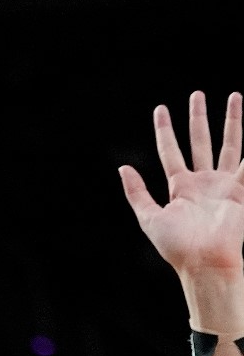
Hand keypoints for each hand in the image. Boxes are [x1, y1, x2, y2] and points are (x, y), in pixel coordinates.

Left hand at [121, 91, 243, 333]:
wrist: (205, 261)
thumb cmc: (177, 246)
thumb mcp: (149, 218)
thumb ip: (137, 193)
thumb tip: (123, 168)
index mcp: (180, 187)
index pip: (170, 150)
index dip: (165, 130)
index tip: (161, 109)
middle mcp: (203, 181)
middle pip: (199, 141)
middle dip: (198, 118)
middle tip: (196, 94)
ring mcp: (224, 183)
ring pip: (229, 144)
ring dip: (231, 121)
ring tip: (233, 96)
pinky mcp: (240, 190)